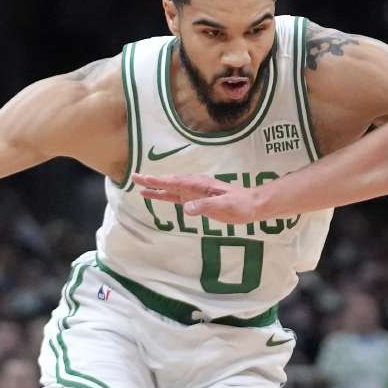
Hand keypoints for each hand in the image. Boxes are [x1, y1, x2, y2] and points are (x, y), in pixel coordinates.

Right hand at [133, 173, 263, 224]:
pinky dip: (167, 196)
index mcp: (200, 185)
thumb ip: (206, 206)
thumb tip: (186, 209)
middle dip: (152, 181)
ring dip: (157, 189)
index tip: (143, 179)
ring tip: (140, 189)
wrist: (253, 205)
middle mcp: (196, 187)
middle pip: (169, 183)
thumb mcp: (225, 205)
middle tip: (133, 178)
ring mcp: (196, 193)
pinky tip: (160, 196)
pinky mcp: (199, 201)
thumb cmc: (241, 204)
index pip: (175, 182)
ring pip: (172, 190)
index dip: (158, 181)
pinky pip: (179, 198)